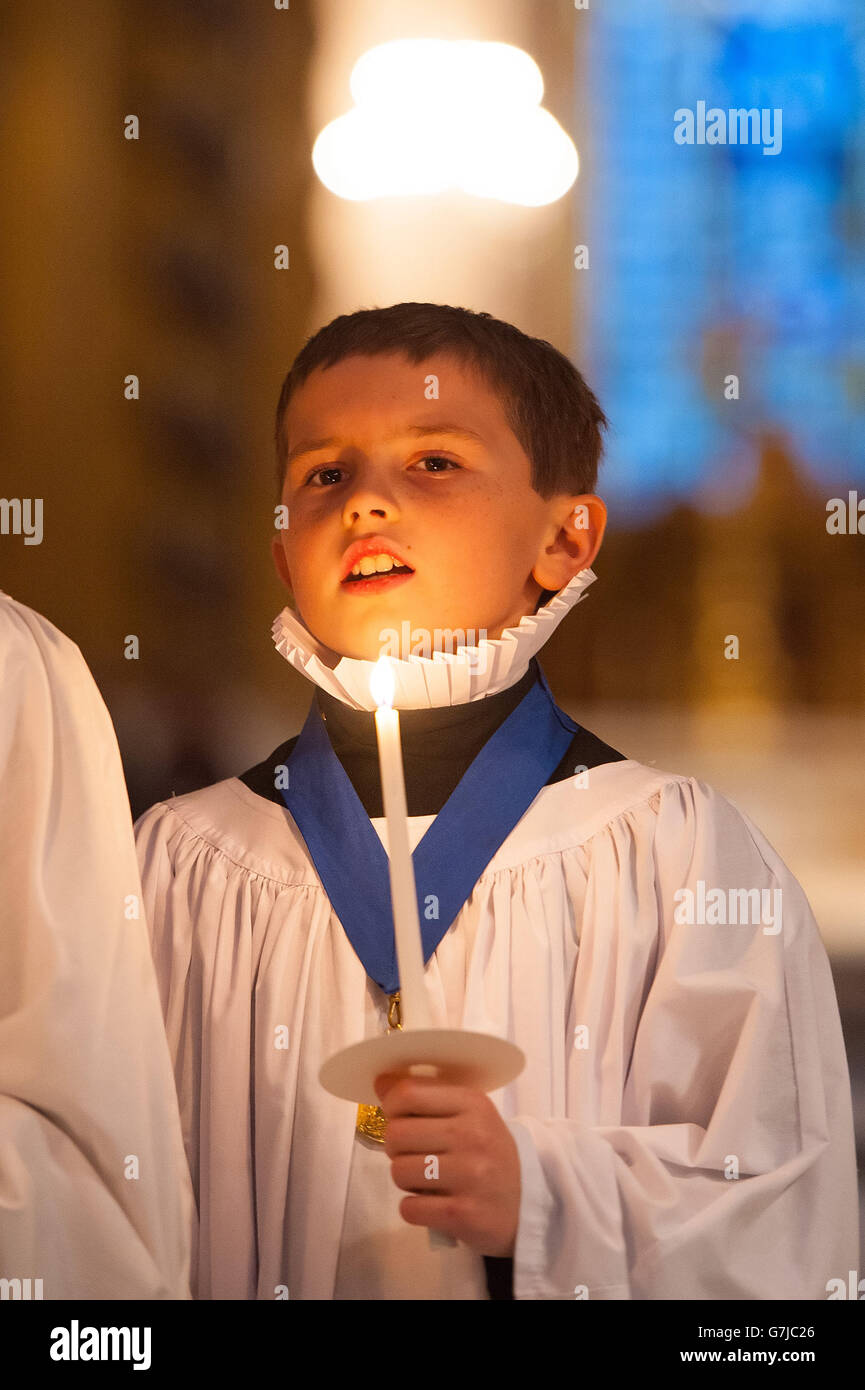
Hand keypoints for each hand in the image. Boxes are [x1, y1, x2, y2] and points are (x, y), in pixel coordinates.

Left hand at [374, 1071, 520, 1256]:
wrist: (530, 1201)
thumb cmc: (489, 1152)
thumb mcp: (469, 1114)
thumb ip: (427, 1096)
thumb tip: (380, 1082)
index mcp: (472, 1104)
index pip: (408, 1094)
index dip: (391, 1107)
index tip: (399, 1118)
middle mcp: (472, 1136)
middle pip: (396, 1134)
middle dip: (395, 1147)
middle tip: (414, 1153)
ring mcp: (469, 1176)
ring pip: (399, 1172)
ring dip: (405, 1179)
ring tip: (427, 1179)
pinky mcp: (463, 1214)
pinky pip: (409, 1207)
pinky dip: (414, 1208)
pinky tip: (433, 1203)